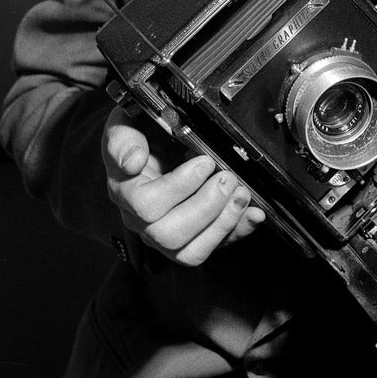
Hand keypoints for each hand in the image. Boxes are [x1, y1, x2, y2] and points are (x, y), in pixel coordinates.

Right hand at [102, 106, 264, 266]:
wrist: (152, 141)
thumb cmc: (139, 133)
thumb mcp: (124, 125)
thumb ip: (122, 140)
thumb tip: (133, 161)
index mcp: (125, 191)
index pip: (146, 206)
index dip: (180, 187)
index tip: (204, 161)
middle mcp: (142, 221)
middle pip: (169, 235)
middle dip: (207, 207)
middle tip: (227, 177)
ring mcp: (167, 233)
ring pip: (191, 251)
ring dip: (223, 223)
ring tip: (241, 192)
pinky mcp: (193, 237)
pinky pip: (215, 246)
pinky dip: (238, 231)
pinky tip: (254, 213)